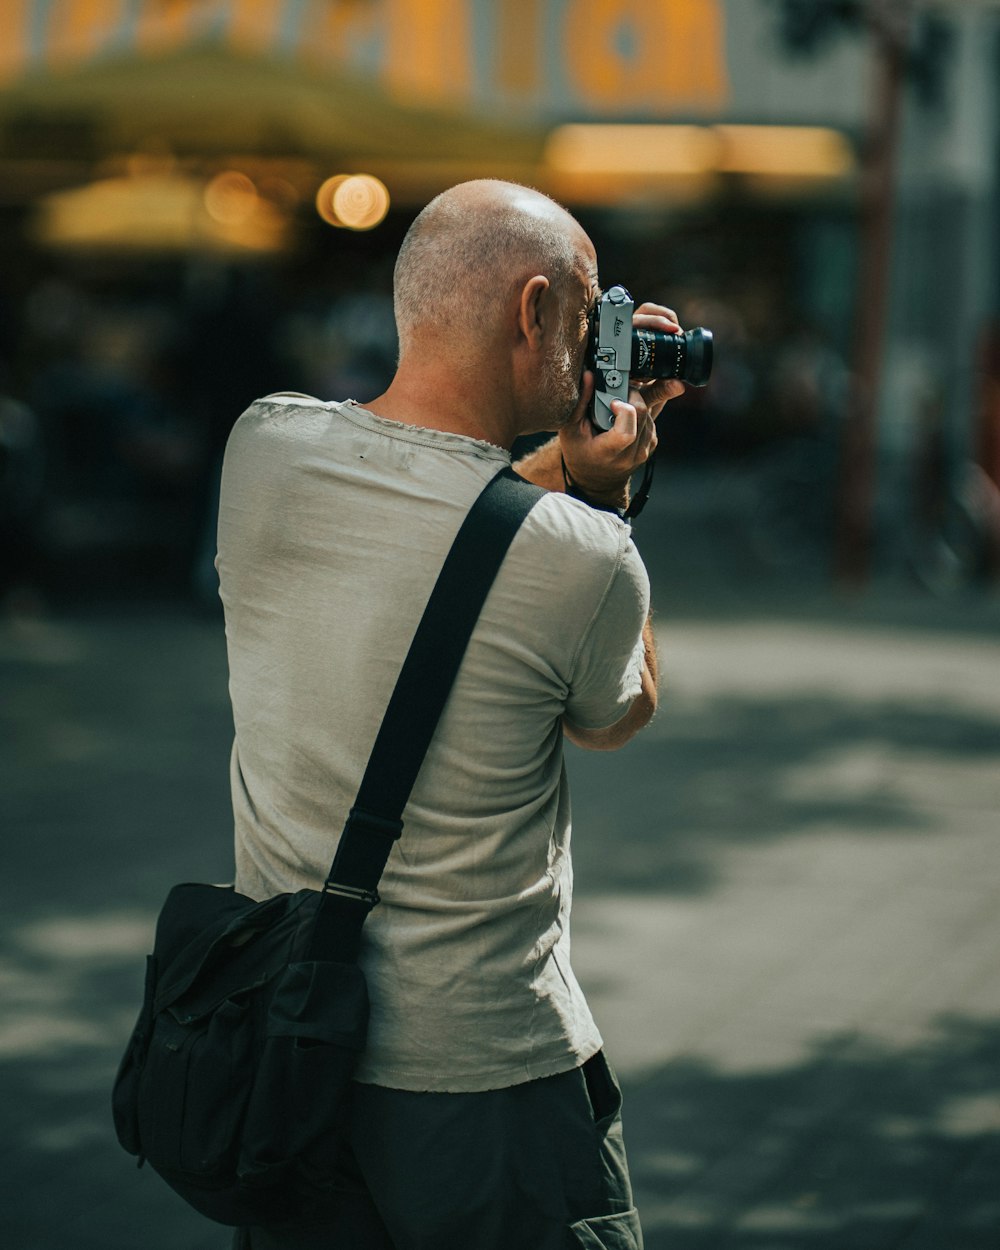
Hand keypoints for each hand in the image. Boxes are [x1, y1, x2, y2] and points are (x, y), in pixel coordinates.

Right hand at [558, 302, 686, 505]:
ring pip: (650, 414)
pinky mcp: (651, 444)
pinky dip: (640, 412)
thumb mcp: (570, 431)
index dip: (624, 410)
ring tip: (617, 407)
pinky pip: (652, 419)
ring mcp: (644, 450)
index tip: (613, 403)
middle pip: (642, 413)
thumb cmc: (581, 455)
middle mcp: (631, 454)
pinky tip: (625, 414)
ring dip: (635, 403)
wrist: (596, 479)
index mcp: (610, 452)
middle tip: (615, 396)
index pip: (627, 431)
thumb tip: (589, 375)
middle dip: (630, 396)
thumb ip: (580, 403)